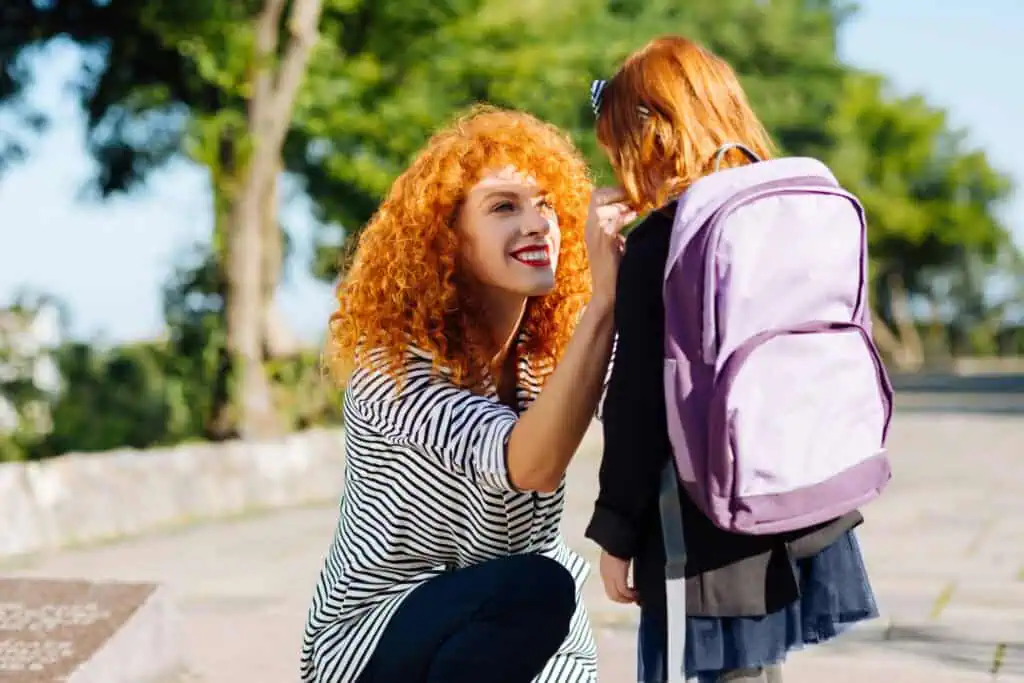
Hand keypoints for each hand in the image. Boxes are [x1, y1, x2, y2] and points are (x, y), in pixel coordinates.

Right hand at [585, 187, 635, 309]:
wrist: (607, 294)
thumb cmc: (615, 271)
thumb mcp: (615, 243)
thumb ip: (619, 226)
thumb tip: (634, 209)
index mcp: (591, 226)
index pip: (597, 195)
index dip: (614, 191)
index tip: (631, 195)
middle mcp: (589, 227)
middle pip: (598, 195)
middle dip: (618, 192)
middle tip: (634, 198)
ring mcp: (594, 234)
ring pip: (604, 206)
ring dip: (622, 205)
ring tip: (635, 211)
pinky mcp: (603, 242)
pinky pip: (612, 221)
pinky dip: (625, 217)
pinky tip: (634, 218)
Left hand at [599, 550, 637, 603]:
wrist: (616, 539)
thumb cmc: (618, 545)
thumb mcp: (616, 557)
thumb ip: (618, 565)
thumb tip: (624, 567)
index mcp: (604, 570)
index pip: (609, 588)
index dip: (618, 594)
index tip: (627, 595)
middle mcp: (605, 576)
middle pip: (612, 595)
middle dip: (623, 600)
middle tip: (632, 599)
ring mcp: (610, 578)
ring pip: (616, 596)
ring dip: (627, 599)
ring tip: (636, 598)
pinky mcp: (618, 578)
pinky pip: (624, 592)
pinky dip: (631, 595)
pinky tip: (637, 594)